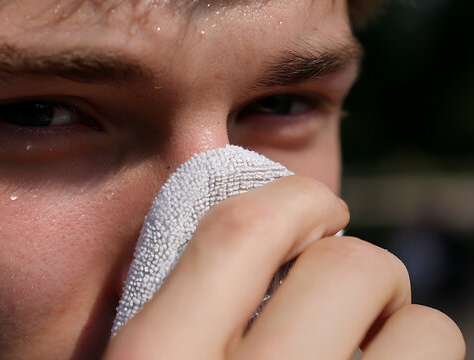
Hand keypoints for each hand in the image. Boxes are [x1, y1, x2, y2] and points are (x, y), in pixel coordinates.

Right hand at [104, 176, 465, 359]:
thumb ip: (170, 306)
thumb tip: (235, 234)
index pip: (242, 229)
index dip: (291, 199)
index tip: (313, 210)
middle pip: (348, 268)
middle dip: (354, 265)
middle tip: (343, 296)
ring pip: (424, 329)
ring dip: (405, 324)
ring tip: (369, 348)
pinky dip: (420, 359)